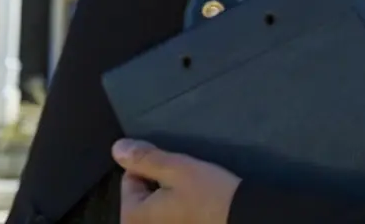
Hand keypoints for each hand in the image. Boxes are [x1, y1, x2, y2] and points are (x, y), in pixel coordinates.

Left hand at [113, 140, 240, 223]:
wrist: (248, 221)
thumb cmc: (209, 196)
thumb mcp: (176, 169)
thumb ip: (144, 159)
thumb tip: (116, 149)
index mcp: (133, 219)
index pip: (130, 180)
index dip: (151, 168)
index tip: (174, 171)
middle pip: (141, 199)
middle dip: (159, 188)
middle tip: (185, 187)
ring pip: (157, 211)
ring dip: (170, 202)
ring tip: (193, 199)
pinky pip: (170, 220)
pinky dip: (180, 214)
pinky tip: (197, 211)